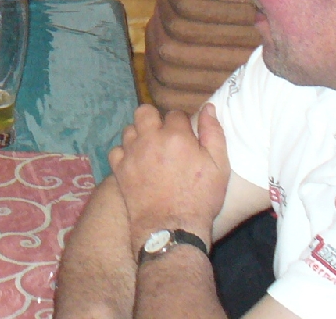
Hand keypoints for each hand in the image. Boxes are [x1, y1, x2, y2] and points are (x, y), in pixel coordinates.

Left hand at [108, 103, 228, 249]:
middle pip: (145, 112)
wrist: (171, 228)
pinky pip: (116, 150)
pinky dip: (125, 153)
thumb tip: (208, 107)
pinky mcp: (119, 169)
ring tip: (150, 150)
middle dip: (155, 119)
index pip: (175, 114)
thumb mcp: (219, 166)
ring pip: (129, 129)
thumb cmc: (200, 199)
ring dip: (139, 135)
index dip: (182, 124)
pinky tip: (136, 162)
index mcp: (176, 135)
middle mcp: (150, 138)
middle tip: (164, 136)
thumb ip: (213, 133)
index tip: (186, 137)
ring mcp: (132, 153)